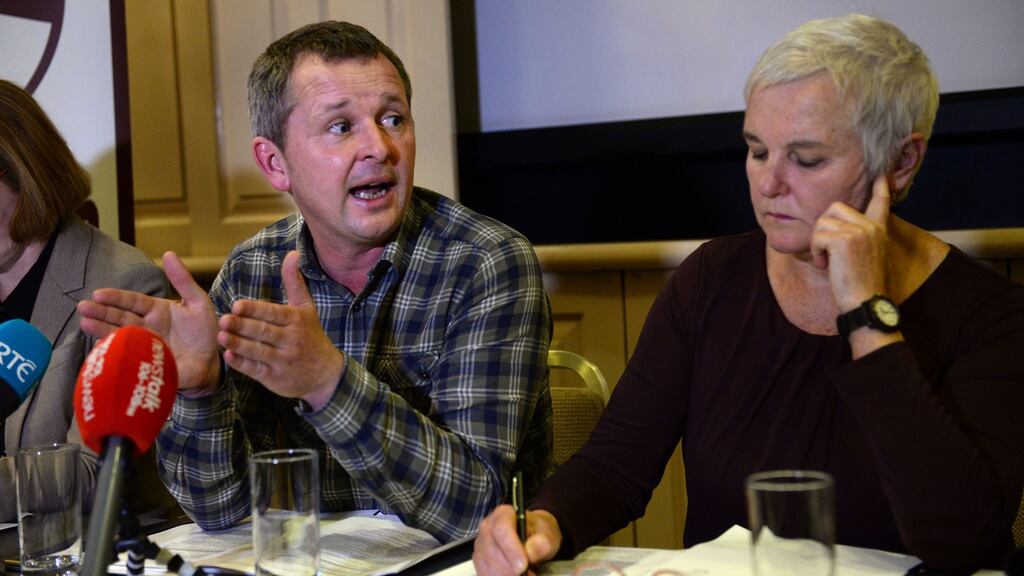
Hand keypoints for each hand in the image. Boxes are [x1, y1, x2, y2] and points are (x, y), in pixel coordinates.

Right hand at [77, 251, 220, 391]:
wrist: (211, 362)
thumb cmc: (204, 331)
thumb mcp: (197, 302)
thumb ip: (183, 281)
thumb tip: (168, 253)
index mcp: (155, 311)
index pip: (132, 301)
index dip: (115, 297)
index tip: (98, 294)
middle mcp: (146, 328)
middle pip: (120, 318)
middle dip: (101, 313)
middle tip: (83, 308)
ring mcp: (144, 347)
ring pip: (119, 337)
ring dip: (102, 330)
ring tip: (85, 324)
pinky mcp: (147, 365)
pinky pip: (128, 359)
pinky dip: (115, 354)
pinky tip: (102, 350)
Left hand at [217, 250, 342, 408]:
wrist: (326, 374)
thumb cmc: (311, 336)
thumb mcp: (306, 308)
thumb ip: (294, 282)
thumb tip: (292, 253)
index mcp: (296, 320)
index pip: (273, 313)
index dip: (255, 310)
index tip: (237, 305)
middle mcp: (291, 340)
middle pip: (264, 332)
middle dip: (243, 326)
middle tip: (223, 319)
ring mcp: (283, 360)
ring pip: (259, 351)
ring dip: (239, 345)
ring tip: (221, 337)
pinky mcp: (276, 378)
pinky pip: (257, 371)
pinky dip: (243, 364)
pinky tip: (229, 357)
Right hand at [473, 505, 561, 575]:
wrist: (533, 538)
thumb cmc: (539, 534)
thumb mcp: (548, 534)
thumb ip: (542, 542)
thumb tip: (530, 553)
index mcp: (503, 514)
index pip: (501, 530)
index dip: (511, 549)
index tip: (524, 565)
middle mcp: (487, 527)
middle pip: (492, 551)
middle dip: (510, 568)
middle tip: (527, 575)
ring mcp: (481, 545)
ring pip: (486, 565)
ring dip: (505, 575)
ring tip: (524, 575)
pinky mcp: (479, 561)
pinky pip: (484, 573)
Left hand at [810, 174, 890, 311]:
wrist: (864, 302)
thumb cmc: (859, 284)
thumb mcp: (861, 255)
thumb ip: (854, 237)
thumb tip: (832, 225)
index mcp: (878, 229)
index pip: (881, 202)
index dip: (881, 187)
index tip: (883, 174)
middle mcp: (871, 226)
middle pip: (833, 208)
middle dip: (823, 229)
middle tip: (828, 252)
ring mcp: (860, 231)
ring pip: (822, 222)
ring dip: (818, 243)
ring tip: (829, 261)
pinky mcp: (846, 239)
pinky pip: (818, 236)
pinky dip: (816, 252)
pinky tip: (826, 266)